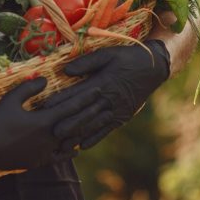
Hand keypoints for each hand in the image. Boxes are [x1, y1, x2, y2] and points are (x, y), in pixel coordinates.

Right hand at [0, 76, 103, 171]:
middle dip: (92, 112)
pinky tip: (76, 149)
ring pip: (71, 141)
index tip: (99, 89)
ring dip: (84, 131)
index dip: (86, 98)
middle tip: (105, 103)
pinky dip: (69, 152)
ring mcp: (45, 152)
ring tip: (96, 123)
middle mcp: (49, 138)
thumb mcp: (11, 99)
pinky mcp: (39, 162)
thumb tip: (46, 79)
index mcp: (44, 122)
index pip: (71, 107)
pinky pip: (59, 157)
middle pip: (76, 124)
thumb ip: (30, 88)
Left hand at [44, 40, 169, 149]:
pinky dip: (95, 138)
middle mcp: (108, 99)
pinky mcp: (123, 116)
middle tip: (50, 133)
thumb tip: (67, 70)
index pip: (77, 93)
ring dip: (77, 136)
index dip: (61, 101)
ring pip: (93, 125)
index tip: (46, 107)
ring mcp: (116, 110)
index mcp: (103, 82)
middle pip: (84, 113)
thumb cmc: (128, 57)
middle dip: (66, 124)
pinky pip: (107, 130)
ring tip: (62, 145)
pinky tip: (83, 146)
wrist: (153, 68)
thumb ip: (87, 62)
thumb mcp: (108, 53)